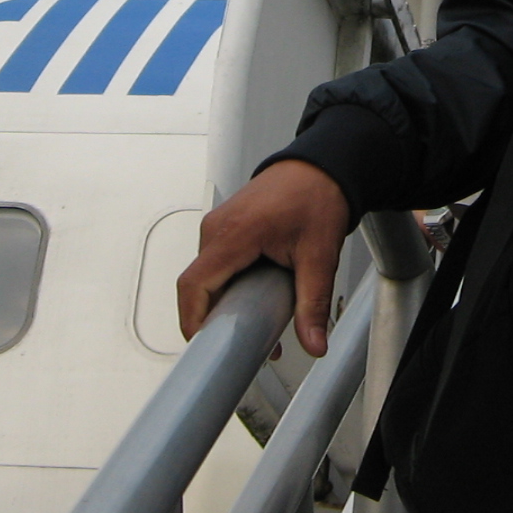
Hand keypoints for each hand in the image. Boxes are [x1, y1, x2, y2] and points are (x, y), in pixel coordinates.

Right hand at [177, 159, 351, 357]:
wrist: (320, 166)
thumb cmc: (317, 197)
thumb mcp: (319, 256)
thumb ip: (313, 303)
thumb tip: (314, 343)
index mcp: (234, 233)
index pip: (194, 285)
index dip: (192, 320)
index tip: (204, 346)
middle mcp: (217, 228)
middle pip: (197, 286)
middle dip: (213, 319)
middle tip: (240, 344)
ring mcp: (217, 227)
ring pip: (205, 277)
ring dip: (222, 304)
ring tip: (254, 325)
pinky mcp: (224, 229)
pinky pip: (214, 265)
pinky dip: (227, 286)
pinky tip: (252, 300)